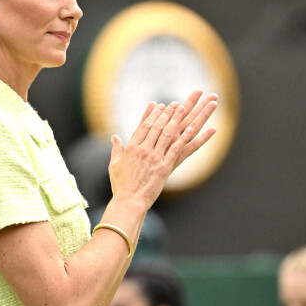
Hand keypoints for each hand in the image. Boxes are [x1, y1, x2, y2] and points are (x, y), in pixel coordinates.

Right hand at [108, 91, 217, 210]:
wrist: (128, 201)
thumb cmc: (120, 185)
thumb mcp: (114, 164)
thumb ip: (116, 149)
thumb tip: (114, 137)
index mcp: (132, 147)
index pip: (144, 126)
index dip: (153, 114)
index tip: (160, 106)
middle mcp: (143, 149)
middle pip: (157, 126)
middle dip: (166, 113)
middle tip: (175, 104)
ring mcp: (154, 157)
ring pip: (167, 134)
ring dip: (175, 120)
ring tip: (183, 109)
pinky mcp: (164, 167)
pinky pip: (176, 149)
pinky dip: (184, 138)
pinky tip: (191, 129)